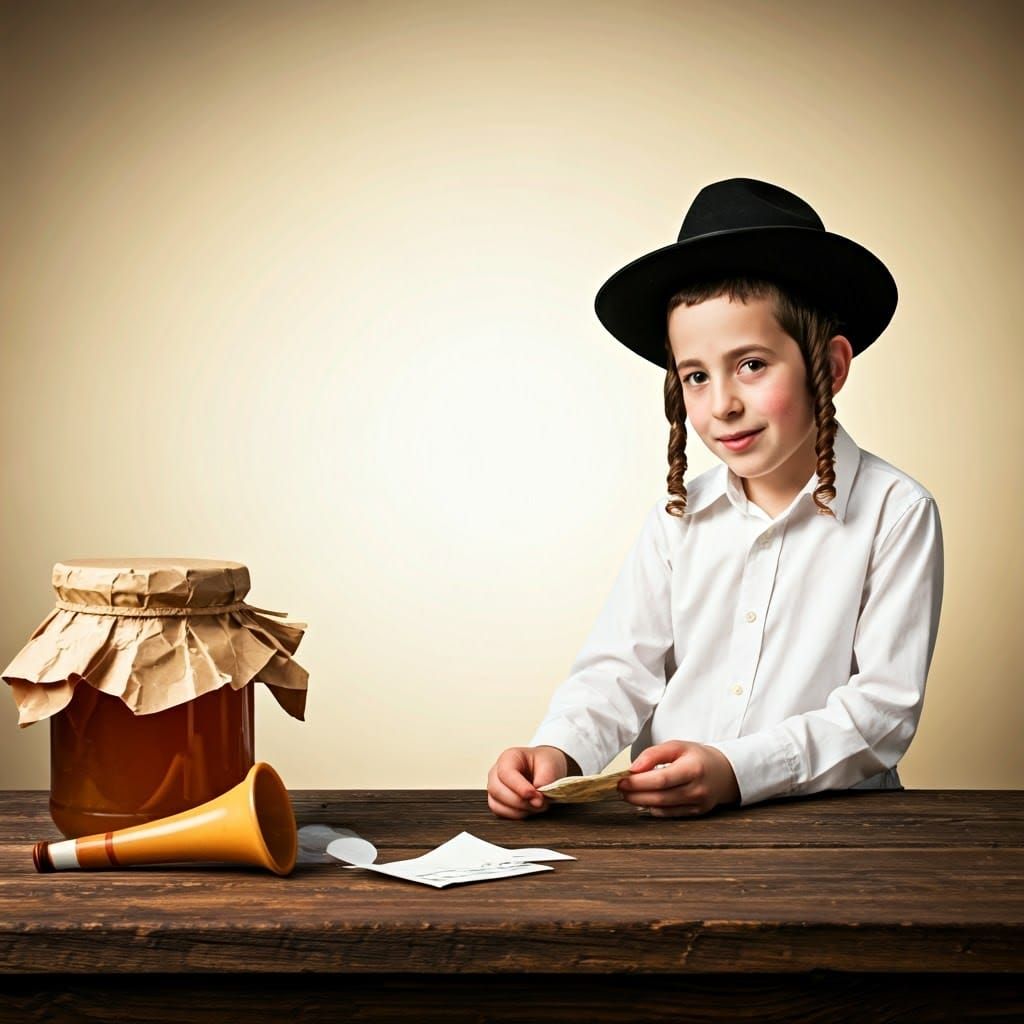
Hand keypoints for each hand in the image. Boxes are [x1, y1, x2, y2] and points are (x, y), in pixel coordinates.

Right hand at [487, 745, 579, 818]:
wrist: (545, 769)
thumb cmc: (544, 764)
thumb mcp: (550, 765)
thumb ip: (545, 780)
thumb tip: (537, 800)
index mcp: (509, 757)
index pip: (506, 773)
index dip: (519, 787)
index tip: (535, 796)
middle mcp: (496, 772)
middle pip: (497, 790)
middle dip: (520, 801)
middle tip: (540, 803)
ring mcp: (495, 788)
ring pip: (496, 804)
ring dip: (518, 810)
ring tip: (537, 806)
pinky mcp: (497, 802)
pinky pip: (500, 813)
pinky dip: (515, 815)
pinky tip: (529, 810)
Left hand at [618, 741, 739, 816]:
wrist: (724, 772)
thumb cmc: (697, 757)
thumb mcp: (677, 746)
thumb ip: (653, 754)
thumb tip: (633, 768)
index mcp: (694, 769)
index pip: (661, 779)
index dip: (639, 783)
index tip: (622, 780)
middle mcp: (698, 789)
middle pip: (660, 797)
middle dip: (635, 794)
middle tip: (620, 789)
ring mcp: (698, 804)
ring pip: (663, 808)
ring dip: (641, 802)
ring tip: (627, 794)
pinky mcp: (696, 813)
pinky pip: (669, 814)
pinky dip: (653, 809)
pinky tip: (643, 801)